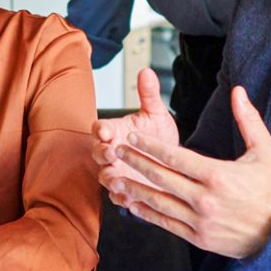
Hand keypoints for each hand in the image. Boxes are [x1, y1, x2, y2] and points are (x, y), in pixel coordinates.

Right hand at [93, 68, 178, 189]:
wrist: (173, 160)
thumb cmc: (158, 134)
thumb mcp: (156, 113)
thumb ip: (149, 94)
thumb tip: (147, 71)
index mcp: (115, 131)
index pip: (99, 128)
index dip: (100, 129)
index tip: (106, 130)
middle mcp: (112, 152)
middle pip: (98, 153)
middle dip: (102, 153)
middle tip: (112, 152)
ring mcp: (118, 172)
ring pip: (105, 177)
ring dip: (109, 178)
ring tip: (118, 179)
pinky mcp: (126, 191)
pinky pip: (118, 197)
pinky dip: (122, 198)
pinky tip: (131, 199)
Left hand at [108, 86, 270, 259]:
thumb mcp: (266, 151)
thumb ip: (248, 120)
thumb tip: (238, 91)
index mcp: (218, 176)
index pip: (175, 157)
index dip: (150, 145)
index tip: (133, 135)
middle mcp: (206, 200)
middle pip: (161, 177)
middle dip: (136, 162)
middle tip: (117, 151)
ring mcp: (201, 222)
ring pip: (159, 202)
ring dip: (134, 188)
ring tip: (115, 178)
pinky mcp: (200, 238)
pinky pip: (167, 224)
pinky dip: (147, 214)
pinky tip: (132, 204)